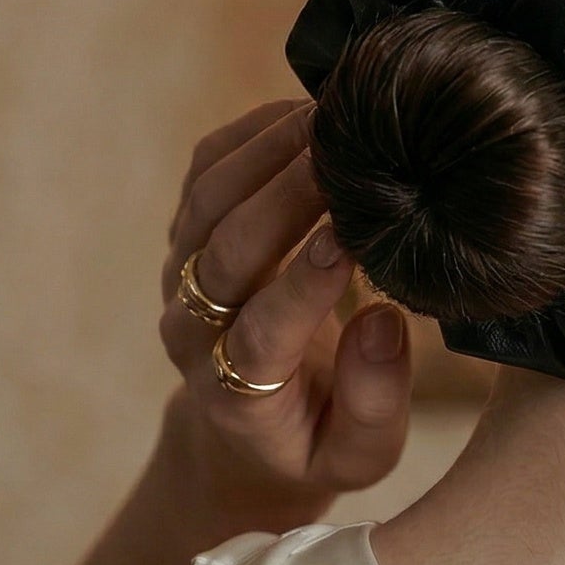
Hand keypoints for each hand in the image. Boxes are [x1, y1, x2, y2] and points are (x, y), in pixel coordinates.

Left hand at [158, 98, 410, 520]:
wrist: (242, 432)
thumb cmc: (315, 440)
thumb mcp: (359, 457)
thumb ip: (375, 404)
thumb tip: (384, 323)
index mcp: (237, 394)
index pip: (259, 333)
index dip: (302, 285)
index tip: (351, 237)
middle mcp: (193, 329)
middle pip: (225, 252)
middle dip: (285, 196)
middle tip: (346, 150)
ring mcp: (181, 273)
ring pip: (208, 200)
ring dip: (267, 151)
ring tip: (331, 113)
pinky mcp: (187, 231)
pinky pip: (205, 169)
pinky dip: (252, 131)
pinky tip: (309, 107)